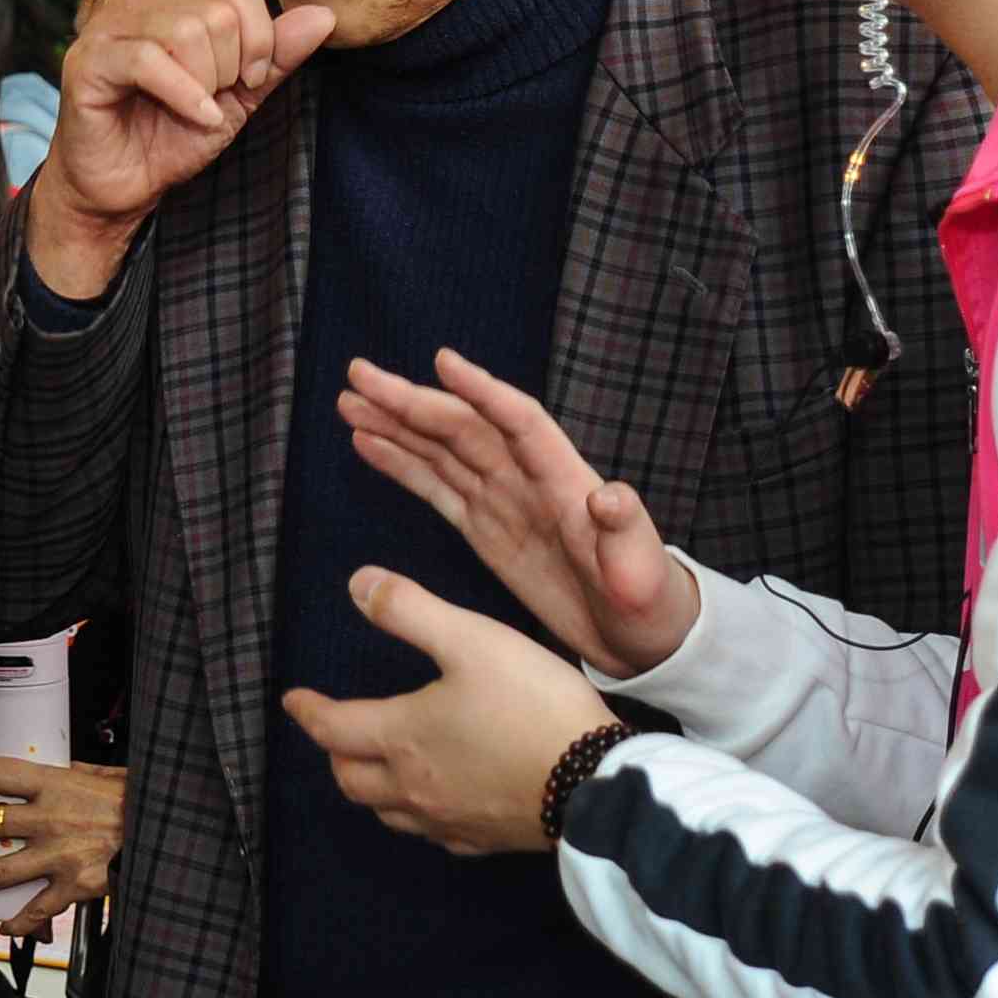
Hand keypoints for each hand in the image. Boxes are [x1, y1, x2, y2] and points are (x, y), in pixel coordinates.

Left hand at [0, 757, 128, 997]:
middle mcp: (49, 819)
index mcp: (54, 784)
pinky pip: (35, 910)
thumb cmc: (137, 800)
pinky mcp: (74, 886)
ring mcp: (58, 855)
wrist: (167, 831)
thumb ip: (72, 773)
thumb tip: (52, 767)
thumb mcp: (101, 774)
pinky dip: (16, 922)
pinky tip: (4, 926)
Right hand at [27, 0, 332, 295]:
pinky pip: (148, 60)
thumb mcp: (240, 94)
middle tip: (213, 97)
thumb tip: (324, 16)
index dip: (258, 38)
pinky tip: (194, 118)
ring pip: (185, 29)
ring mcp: (108, 26)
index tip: (247, 80)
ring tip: (194, 108)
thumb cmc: (172, 134)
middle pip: (217, 10)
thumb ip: (277, 55)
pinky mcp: (88, 61)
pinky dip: (185, 96)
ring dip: (206, 83)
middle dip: (230, 67)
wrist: (123, 185)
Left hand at [281, 569, 618, 858]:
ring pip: (387, 812)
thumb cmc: (530, 705)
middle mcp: (413, 786)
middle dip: (335, 754)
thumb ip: (410, 611)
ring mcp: (447, 820)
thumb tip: (356, 585)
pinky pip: (433, 834)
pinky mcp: (483, 840)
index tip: (292, 700)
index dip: (308, 711)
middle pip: (351, 779)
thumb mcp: (471, 640)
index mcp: (401, 736)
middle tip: (334, 734)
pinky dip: (417, 816)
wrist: (592, 782)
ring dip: (369, 788)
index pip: (333, 727)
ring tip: (373, 768)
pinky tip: (434, 806)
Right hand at [338, 351, 698, 677]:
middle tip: (359, 374)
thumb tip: (608, 495)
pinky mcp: (486, 528)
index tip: (442, 362)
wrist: (639, 635)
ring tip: (349, 400)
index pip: (519, 422)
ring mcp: (503, 501)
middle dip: (412, 400)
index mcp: (565, 480)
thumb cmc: (648, 600)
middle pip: (463, 427)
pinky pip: (436, 488)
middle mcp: (528, 479)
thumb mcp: (642, 570)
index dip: (483, 391)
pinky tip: (367, 442)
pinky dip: (401, 464)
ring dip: (395, 423)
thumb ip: (626, 530)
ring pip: (441, 451)